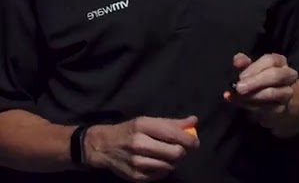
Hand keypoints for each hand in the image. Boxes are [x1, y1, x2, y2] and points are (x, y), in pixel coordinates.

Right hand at [85, 115, 199, 181]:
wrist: (103, 146)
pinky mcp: (135, 177)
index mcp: (143, 126)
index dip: (190, 140)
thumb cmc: (130, 131)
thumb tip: (193, 121)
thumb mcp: (148, 121)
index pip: (174, 135)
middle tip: (180, 149)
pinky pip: (160, 175)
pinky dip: (163, 170)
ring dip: (173, 162)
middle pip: (175, 153)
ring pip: (169, 166)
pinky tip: (157, 162)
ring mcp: (136, 162)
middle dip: (182, 152)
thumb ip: (172, 122)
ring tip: (167, 155)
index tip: (194, 142)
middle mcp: (139, 143)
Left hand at [226, 52, 298, 127]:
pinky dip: (254, 106)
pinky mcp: (282, 108)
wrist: (270, 102)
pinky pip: (269, 107)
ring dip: (254, 95)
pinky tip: (244, 104)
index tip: (241, 76)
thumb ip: (243, 62)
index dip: (255, 68)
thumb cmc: (258, 79)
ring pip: (273, 93)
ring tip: (240, 97)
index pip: (271, 60)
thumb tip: (238, 61)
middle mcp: (288, 75)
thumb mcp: (250, 68)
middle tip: (238, 88)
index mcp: (280, 62)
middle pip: (275, 75)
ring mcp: (287, 92)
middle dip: (255, 82)